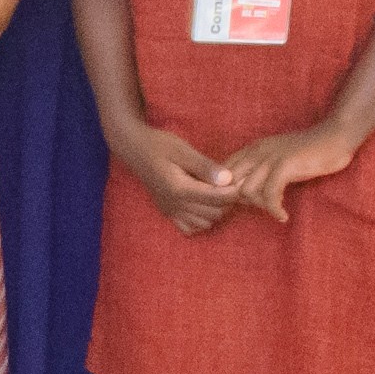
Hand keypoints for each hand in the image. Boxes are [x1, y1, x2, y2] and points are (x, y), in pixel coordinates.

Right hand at [113, 115, 239, 235]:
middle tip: (230, 183)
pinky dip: (200, 221)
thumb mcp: (183, 150)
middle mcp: (175, 205)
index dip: (234, 191)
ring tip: (217, 192)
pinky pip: (189, 228)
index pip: (218, 198)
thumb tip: (228, 179)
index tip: (240, 179)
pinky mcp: (167, 213)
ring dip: (216, 210)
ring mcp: (170, 211)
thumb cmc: (159, 145)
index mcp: (180, 189)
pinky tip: (202, 204)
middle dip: (227, 201)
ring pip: (205, 223)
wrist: (134, 149)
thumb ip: (205, 166)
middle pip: (215, 213)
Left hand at [217, 122, 357, 224]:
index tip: (241, 207)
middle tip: (256, 211)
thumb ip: (258, 173)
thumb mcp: (276, 160)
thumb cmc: (308, 153)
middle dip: (236, 202)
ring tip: (275, 210)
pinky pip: (270, 194)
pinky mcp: (286, 165)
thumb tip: (242, 195)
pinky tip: (283, 216)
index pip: (221, 172)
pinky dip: (274, 209)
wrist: (334, 137)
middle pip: (229, 183)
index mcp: (251, 149)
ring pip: (246, 191)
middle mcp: (256, 151)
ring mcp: (270, 157)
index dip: (225, 193)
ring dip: (259, 206)